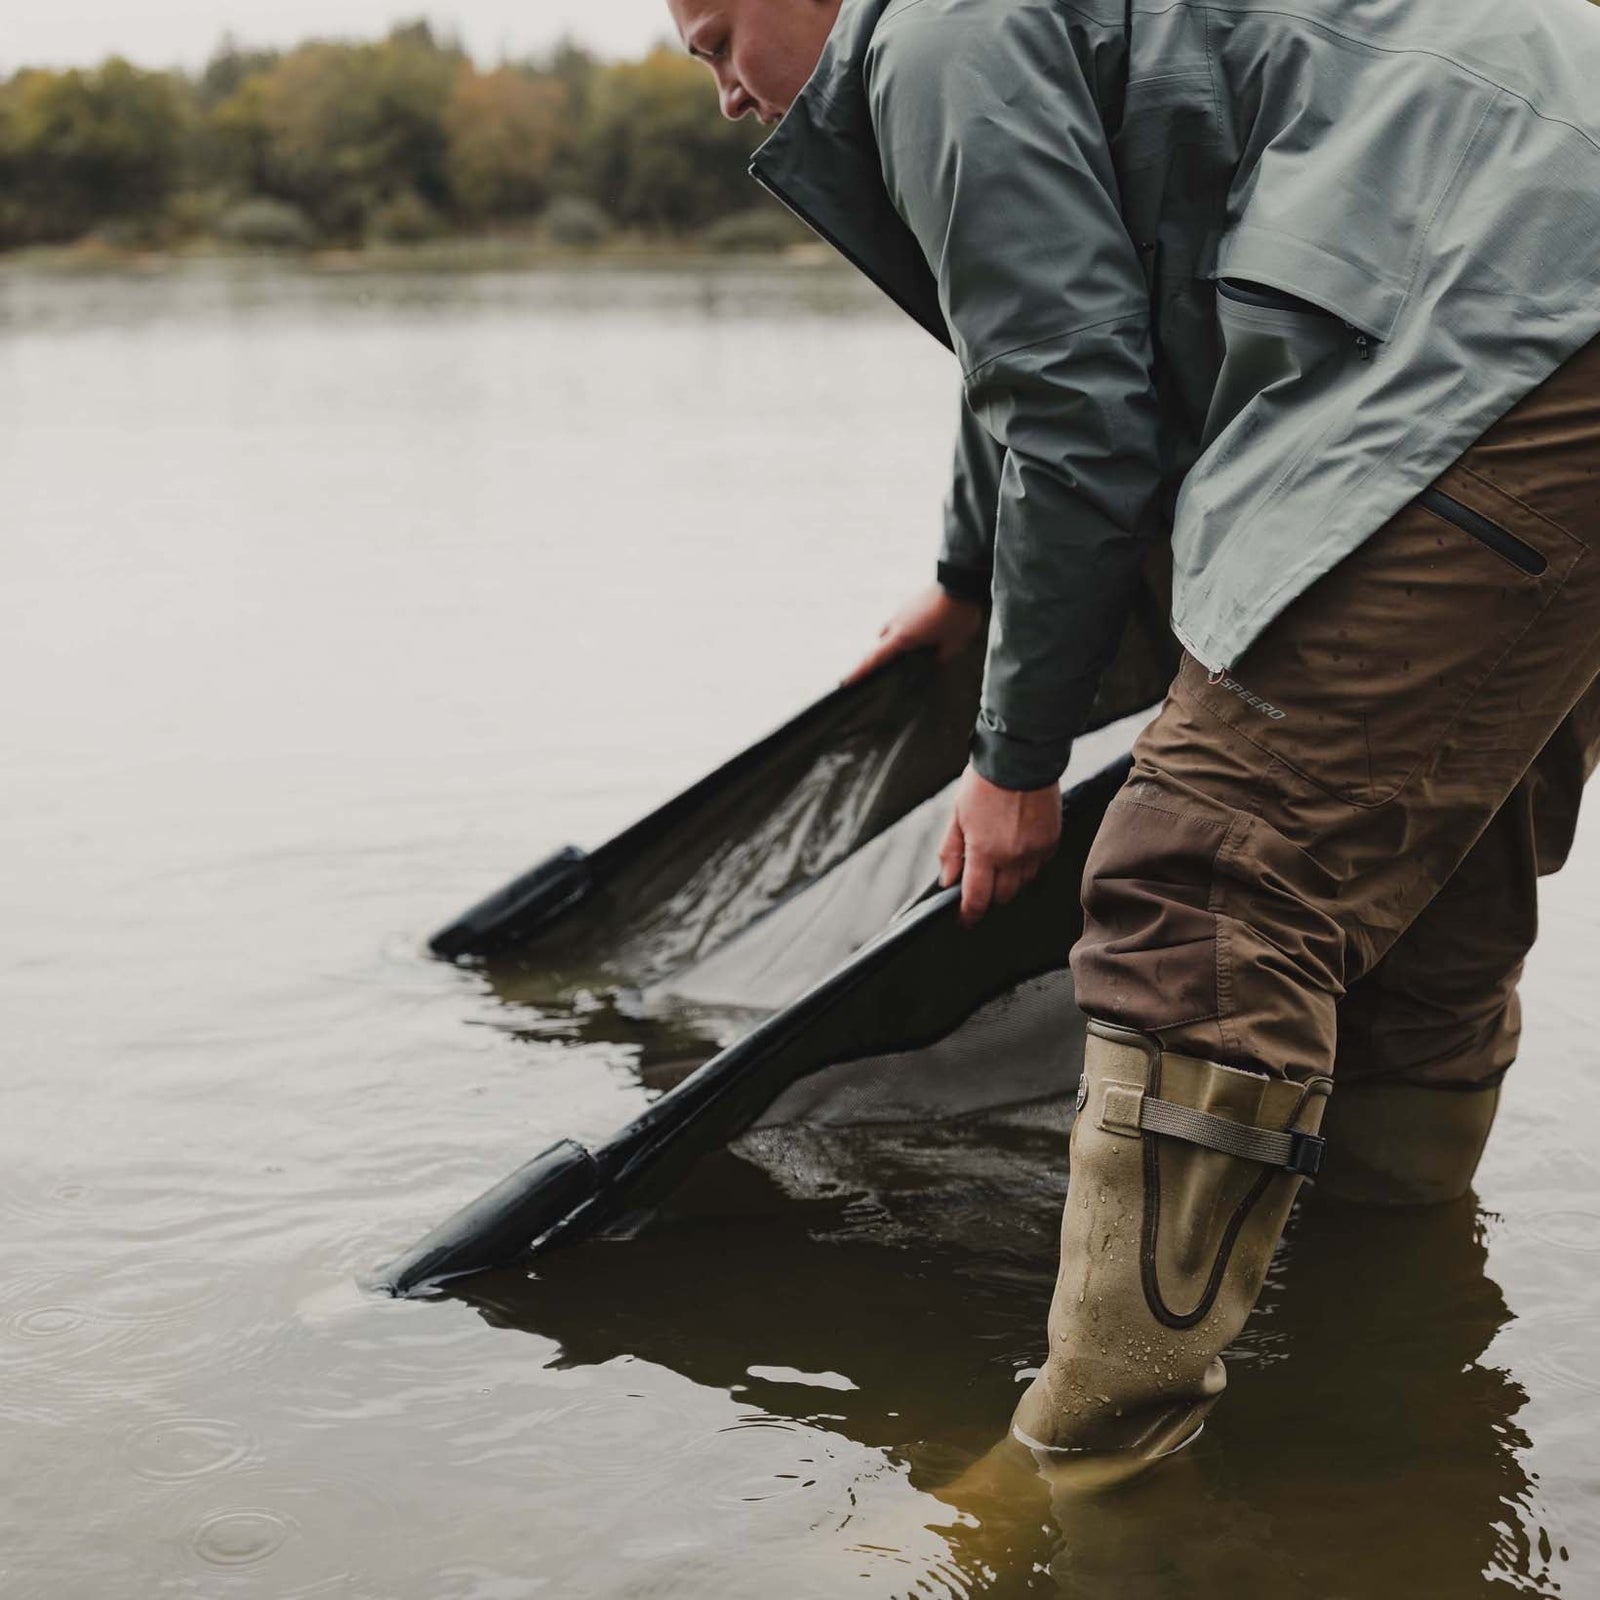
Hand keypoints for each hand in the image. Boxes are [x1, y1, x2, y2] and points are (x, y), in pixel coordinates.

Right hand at [844, 583, 983, 684]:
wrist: (961, 581)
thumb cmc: (956, 616)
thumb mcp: (953, 644)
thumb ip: (941, 656)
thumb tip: (936, 660)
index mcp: (902, 637)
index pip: (875, 658)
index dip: (860, 671)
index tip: (846, 682)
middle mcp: (897, 623)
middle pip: (882, 643)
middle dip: (885, 654)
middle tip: (894, 664)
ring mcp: (902, 609)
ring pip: (893, 628)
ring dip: (899, 638)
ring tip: (919, 644)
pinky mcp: (911, 600)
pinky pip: (904, 618)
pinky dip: (909, 626)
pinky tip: (928, 628)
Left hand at [939, 764, 1060, 927]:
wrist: (1020, 756)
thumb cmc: (985, 782)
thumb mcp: (957, 816)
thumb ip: (951, 852)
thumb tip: (948, 881)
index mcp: (985, 851)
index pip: (977, 898)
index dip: (969, 914)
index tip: (965, 920)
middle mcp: (1013, 856)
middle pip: (1003, 896)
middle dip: (990, 894)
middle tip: (981, 881)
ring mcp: (1036, 850)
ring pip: (1023, 882)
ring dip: (1009, 879)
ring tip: (999, 857)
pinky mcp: (1052, 840)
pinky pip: (1039, 864)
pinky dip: (1028, 863)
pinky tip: (1018, 845)